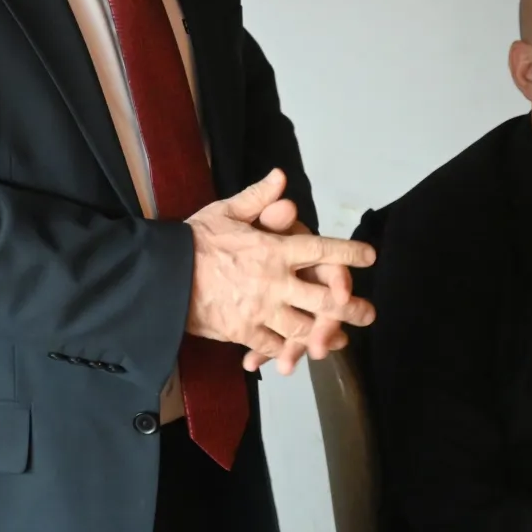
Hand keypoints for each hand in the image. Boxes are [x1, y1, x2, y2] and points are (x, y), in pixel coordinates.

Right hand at [184, 170, 374, 370]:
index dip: (349, 253)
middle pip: (324, 299)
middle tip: (367, 312)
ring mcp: (261, 311)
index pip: (322, 250)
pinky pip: (274, 346)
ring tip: (337, 340)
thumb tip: (282, 177)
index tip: (369, 256)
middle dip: (350, 306)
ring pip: (304, 328)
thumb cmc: (194, 240)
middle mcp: (275, 282)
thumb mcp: (225, 212)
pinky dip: (285, 351)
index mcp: (274, 250)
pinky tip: (294, 354)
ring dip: (324, 335)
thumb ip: (257, 198)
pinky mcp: (244, 332)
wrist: (163, 277)